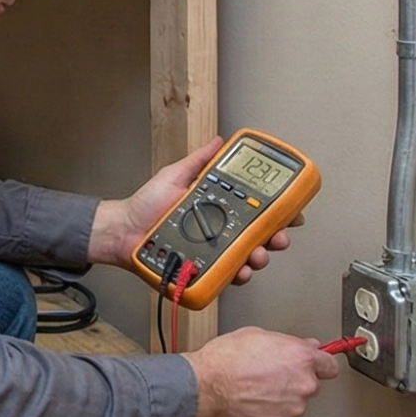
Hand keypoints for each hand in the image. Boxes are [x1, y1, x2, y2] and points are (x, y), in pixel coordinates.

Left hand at [87, 135, 305, 283]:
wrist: (124, 231)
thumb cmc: (147, 204)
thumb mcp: (175, 176)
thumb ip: (199, 161)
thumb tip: (219, 140)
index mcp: (221, 208)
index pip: (258, 210)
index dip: (278, 212)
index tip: (291, 211)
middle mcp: (222, 231)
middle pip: (260, 236)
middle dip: (276, 238)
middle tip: (278, 237)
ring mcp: (215, 253)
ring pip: (248, 258)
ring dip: (260, 258)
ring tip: (257, 254)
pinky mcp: (204, 271)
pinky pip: (227, 276)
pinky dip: (238, 275)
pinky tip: (240, 271)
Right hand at [186, 328, 339, 416]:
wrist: (204, 388)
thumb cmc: (224, 361)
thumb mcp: (255, 335)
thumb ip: (286, 342)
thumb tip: (300, 345)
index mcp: (301, 358)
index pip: (330, 365)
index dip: (320, 364)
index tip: (320, 366)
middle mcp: (303, 384)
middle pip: (309, 385)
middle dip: (293, 381)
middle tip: (268, 376)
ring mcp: (293, 409)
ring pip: (294, 404)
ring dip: (280, 399)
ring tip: (253, 390)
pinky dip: (269, 414)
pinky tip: (251, 403)